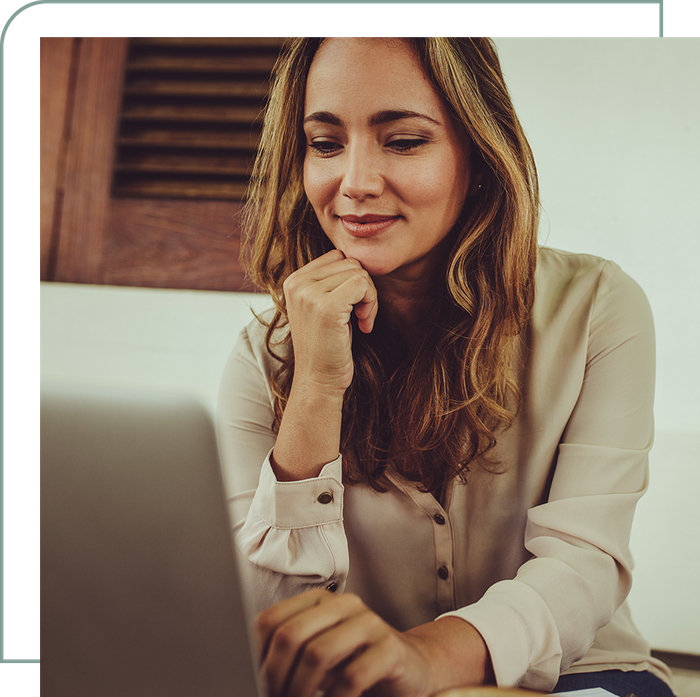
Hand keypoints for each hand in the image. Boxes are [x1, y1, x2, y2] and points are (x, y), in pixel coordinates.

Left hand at [255, 589, 491, 696]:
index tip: (254, 683)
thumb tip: (253, 674)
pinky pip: (351, 676)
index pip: (271, 620)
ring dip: (301, 690)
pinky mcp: (390, 648)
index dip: (255, 657)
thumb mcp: (319, 658)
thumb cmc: (355, 666)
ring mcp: (369, 623)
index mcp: (320, 601)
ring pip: (318, 653)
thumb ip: (292, 657)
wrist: (410, 670)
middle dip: (275, 676)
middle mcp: (344, 604)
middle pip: (291, 635)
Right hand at [283, 250, 377, 393]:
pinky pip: (363, 284)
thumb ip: (330, 282)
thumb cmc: (327, 347)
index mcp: (293, 280)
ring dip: (369, 297)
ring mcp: (309, 293)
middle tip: (361, 316)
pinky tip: (364, 326)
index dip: (352, 279)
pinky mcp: (326, 306)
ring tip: (361, 321)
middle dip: (363, 288)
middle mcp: (297, 283)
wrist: (318, 381)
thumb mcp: (322, 307)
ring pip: (358, 272)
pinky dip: (371, 305)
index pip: (336, 256)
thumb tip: (357, 257)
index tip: (352, 307)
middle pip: (349, 261)